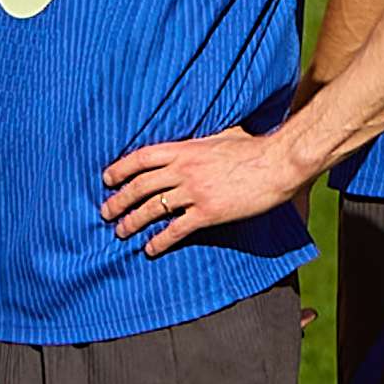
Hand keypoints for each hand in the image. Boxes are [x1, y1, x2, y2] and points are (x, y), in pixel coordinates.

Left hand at [99, 126, 312, 256]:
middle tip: (106, 213)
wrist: (277, 163)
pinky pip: (176, 230)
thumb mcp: (221, 134)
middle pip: (140, 186)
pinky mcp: (208, 213)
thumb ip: (201, 141)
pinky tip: (150, 249)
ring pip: (153, 209)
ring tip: (120, 232)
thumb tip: (194, 141)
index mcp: (185, 149)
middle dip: (119, 201)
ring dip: (133, 222)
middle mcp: (184, 170)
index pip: (141, 157)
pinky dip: (159, 241)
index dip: (120, 169)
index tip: (107, 179)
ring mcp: (195, 193)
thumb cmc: (254, 147)